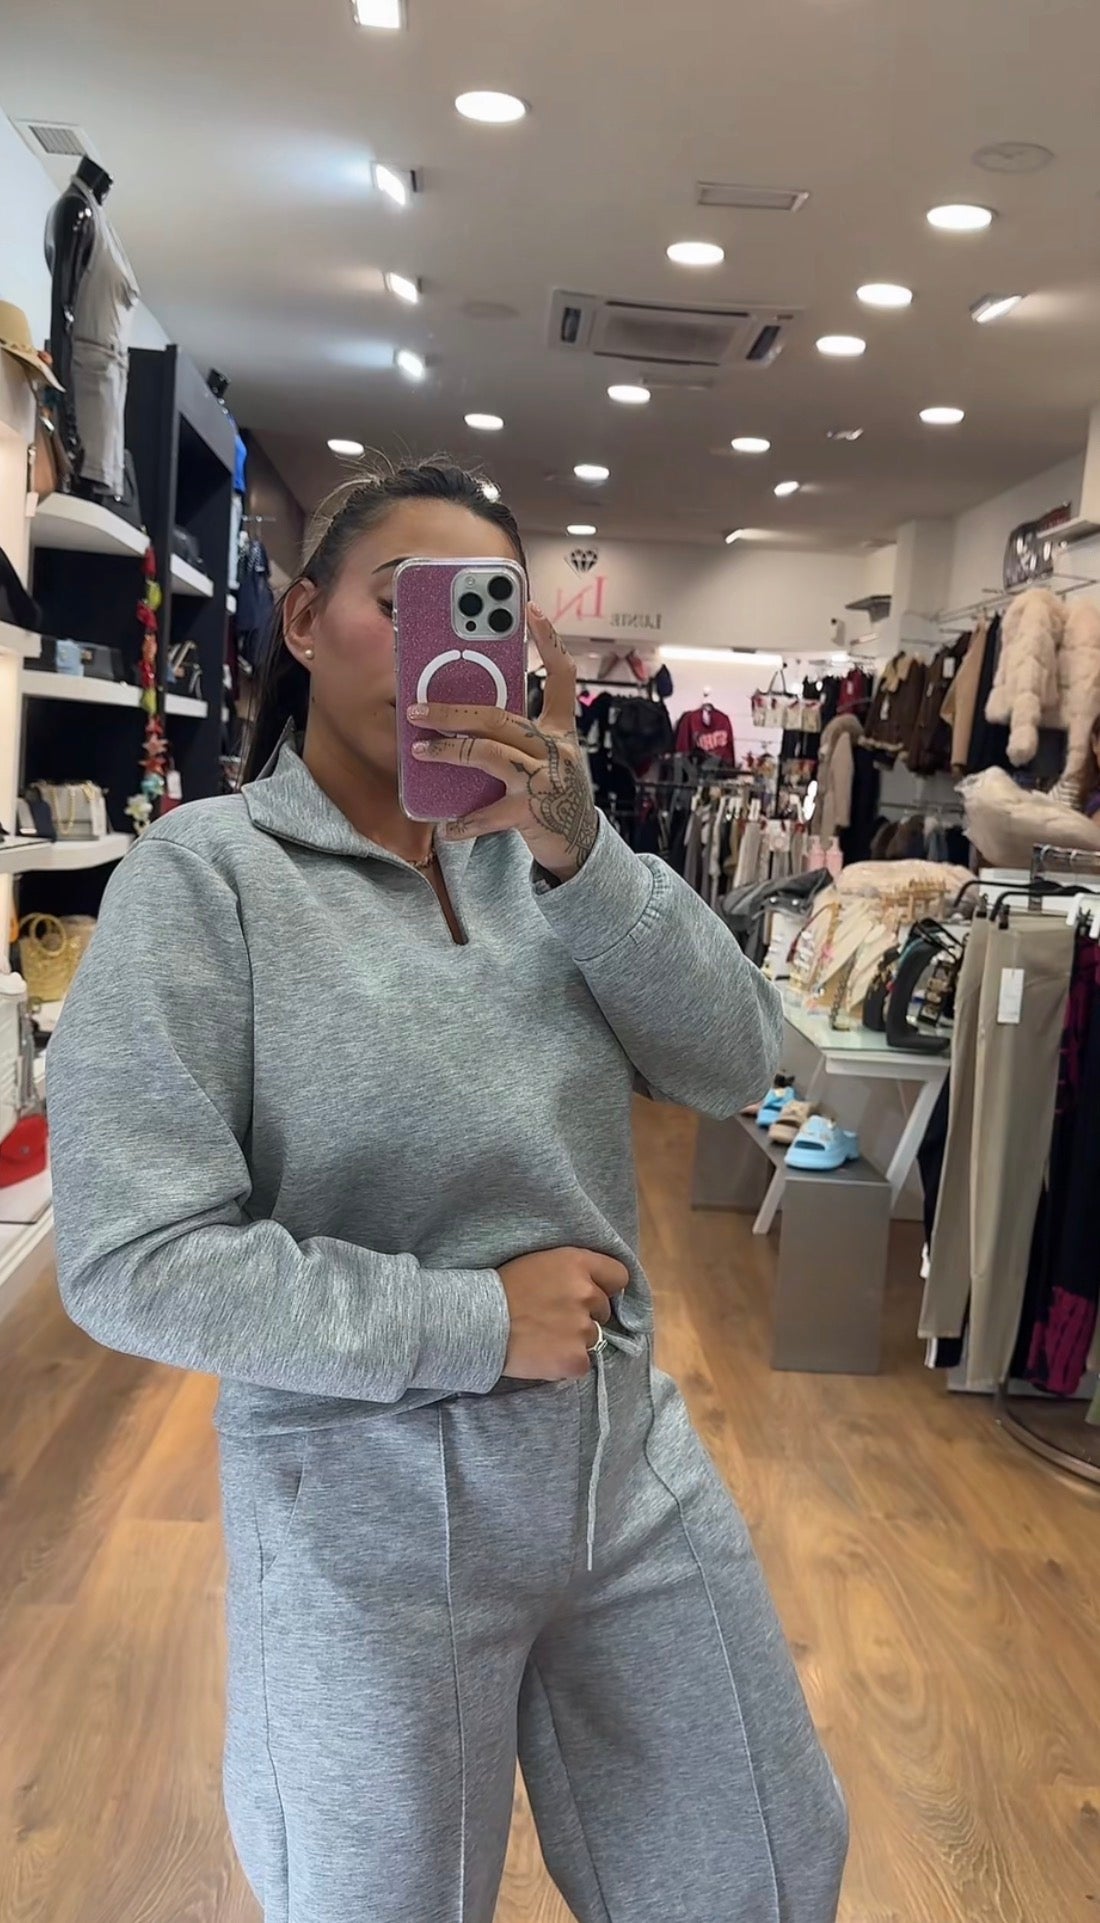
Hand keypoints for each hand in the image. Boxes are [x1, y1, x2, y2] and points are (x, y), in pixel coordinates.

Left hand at [407, 605, 599, 880]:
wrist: (581, 845)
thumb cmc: (552, 794)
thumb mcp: (544, 758)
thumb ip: (514, 738)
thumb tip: (463, 720)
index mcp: (560, 730)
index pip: (561, 676)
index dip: (549, 640)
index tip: (530, 609)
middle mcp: (557, 750)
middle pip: (501, 718)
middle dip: (454, 713)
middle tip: (416, 709)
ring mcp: (547, 780)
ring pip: (490, 755)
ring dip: (450, 752)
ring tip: (420, 753)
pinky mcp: (535, 813)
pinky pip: (491, 813)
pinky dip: (466, 822)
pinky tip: (446, 826)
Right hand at [498, 1247, 628, 1380]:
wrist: (476, 1322)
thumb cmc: (501, 1289)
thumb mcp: (539, 1262)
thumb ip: (570, 1272)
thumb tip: (593, 1286)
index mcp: (577, 1264)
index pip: (618, 1275)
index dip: (607, 1287)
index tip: (595, 1294)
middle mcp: (586, 1293)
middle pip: (603, 1310)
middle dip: (584, 1315)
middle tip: (552, 1318)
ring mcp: (582, 1328)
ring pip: (592, 1338)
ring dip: (573, 1340)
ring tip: (542, 1337)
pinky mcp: (575, 1359)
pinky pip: (582, 1364)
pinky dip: (566, 1363)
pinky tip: (543, 1354)